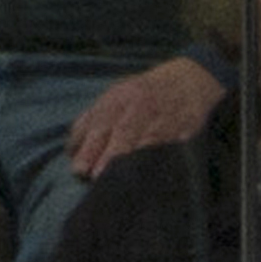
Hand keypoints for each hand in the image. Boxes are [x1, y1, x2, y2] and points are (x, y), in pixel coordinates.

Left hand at [65, 53, 223, 176]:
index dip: (90, 148)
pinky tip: (155, 175)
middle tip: (98, 177)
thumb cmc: (141, 96)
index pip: (101, 125)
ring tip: (124, 182)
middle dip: (111, 156)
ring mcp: (165, 117)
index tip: (79, 170)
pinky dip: (164, 159)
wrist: (190, 80)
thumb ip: (88, 123)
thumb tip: (70, 152)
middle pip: (124, 132)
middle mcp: (141, 106)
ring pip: (149, 141)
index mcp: (118, 99)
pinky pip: (175, 146)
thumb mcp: (112, 98)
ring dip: (136, 161)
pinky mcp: (187, 128)